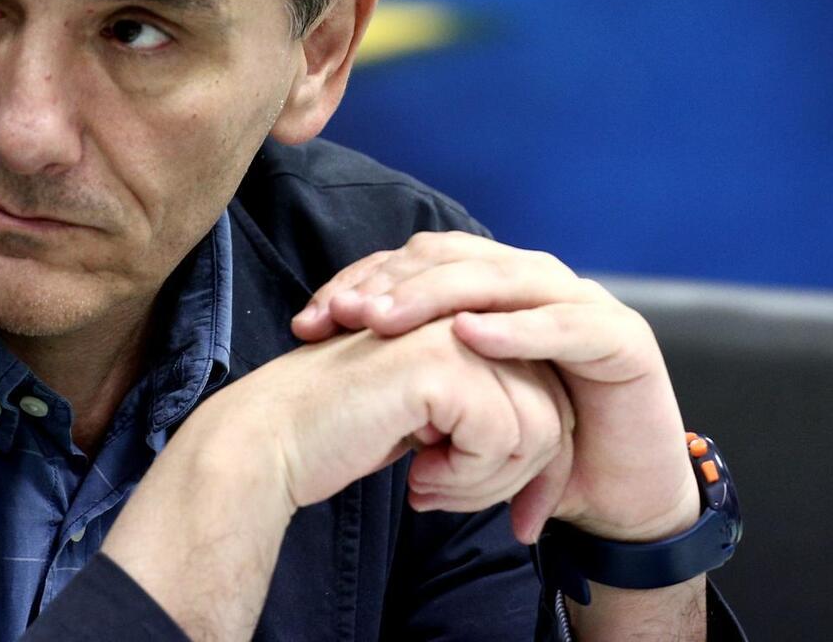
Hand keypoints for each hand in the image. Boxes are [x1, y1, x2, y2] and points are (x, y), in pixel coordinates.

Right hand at [101, 318, 572, 641]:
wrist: (273, 439)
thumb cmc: (344, 430)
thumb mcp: (435, 416)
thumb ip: (489, 407)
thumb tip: (559, 440)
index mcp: (467, 318)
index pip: (549, 394)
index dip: (543, 467)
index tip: (519, 520)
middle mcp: (468, 313)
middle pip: (554, 413)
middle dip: (520, 480)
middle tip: (450, 498)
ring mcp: (457, 331)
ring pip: (538, 429)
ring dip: (487, 482)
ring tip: (430, 484)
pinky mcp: (444, 362)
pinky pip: (503, 439)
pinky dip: (466, 477)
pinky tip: (417, 475)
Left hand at [290, 232, 699, 544]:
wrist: (619, 493)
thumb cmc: (535, 444)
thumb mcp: (457, 402)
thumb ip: (406, 369)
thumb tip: (319, 354)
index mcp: (497, 287)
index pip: (420, 261)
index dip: (365, 281)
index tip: (312, 320)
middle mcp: (537, 281)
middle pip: (456, 258)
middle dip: (393, 283)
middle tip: (346, 315)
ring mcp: (583, 301)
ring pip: (503, 278)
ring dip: (440, 296)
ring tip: (388, 321)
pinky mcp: (622, 338)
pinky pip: (564, 323)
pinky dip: (515, 327)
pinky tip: (469, 336)